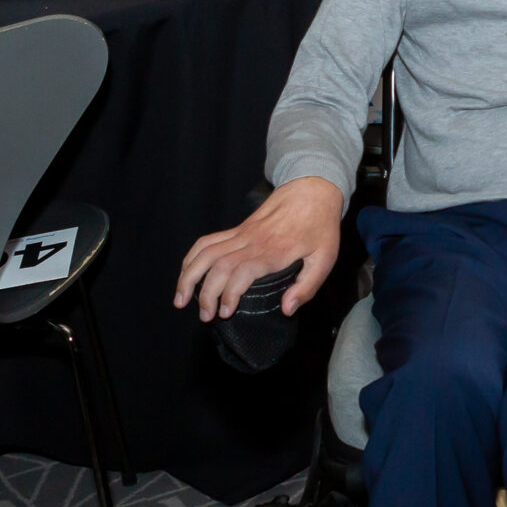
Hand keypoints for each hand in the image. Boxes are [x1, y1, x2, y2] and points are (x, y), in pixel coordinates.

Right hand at [175, 176, 344, 320]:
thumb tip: (286, 309)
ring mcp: (241, 234)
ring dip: (189, 276)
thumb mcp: (325, 258)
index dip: (229, 294)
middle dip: (206, 294)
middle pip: (218, 266)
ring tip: (181, 300)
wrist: (312, 190)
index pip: (242, 272)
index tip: (226, 313)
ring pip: (205, 252)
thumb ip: (307, 286)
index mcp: (274, 251)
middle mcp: (252, 242)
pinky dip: (191, 258)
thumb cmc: (320, 226)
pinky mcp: (236, 230)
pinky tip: (186, 275)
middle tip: (206, 317)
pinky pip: (206, 241)